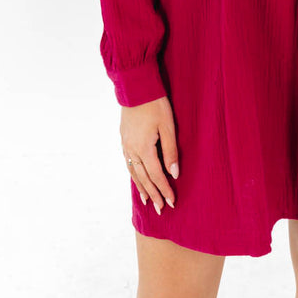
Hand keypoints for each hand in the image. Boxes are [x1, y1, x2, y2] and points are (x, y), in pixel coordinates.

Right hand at [120, 95, 178, 214]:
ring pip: (134, 172)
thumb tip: (174, 174)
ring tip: (146, 201)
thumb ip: (170, 151)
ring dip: (141, 187)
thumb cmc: (156, 105)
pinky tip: (137, 178)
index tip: (172, 202)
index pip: (157, 176)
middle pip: (144, 178)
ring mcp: (126, 145)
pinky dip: (134, 174)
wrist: (136, 88)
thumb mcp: (168, 127)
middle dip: (153, 194)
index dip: (165, 190)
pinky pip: (128, 163)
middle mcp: (132, 150)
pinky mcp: (124, 139)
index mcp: (144, 149)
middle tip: (160, 209)